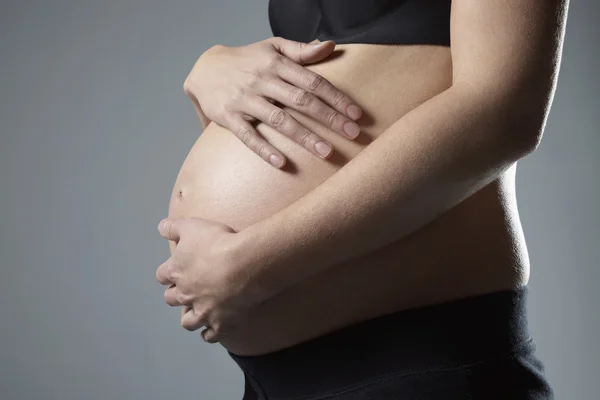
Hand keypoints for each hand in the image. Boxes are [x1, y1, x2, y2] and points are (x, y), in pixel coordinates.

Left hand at [155, 217, 258, 342]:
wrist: (244, 265)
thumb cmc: (218, 242)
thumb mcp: (193, 226)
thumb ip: (174, 227)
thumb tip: (159, 227)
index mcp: (176, 271)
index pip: (162, 275)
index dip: (168, 273)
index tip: (175, 271)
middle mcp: (186, 295)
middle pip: (172, 299)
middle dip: (176, 295)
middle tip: (187, 290)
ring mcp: (203, 312)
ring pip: (188, 322)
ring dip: (190, 317)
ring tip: (197, 313)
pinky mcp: (221, 324)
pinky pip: (211, 336)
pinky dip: (210, 334)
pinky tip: (212, 331)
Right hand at [183, 37, 362, 167]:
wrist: (203, 68)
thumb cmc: (246, 60)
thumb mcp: (272, 47)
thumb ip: (301, 50)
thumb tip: (330, 46)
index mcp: (276, 64)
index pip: (313, 81)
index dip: (336, 97)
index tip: (356, 114)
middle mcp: (262, 81)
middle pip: (301, 100)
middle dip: (329, 118)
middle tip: (352, 134)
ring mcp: (245, 100)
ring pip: (279, 120)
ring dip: (304, 137)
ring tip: (326, 153)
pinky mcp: (229, 117)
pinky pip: (248, 135)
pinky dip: (264, 149)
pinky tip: (281, 162)